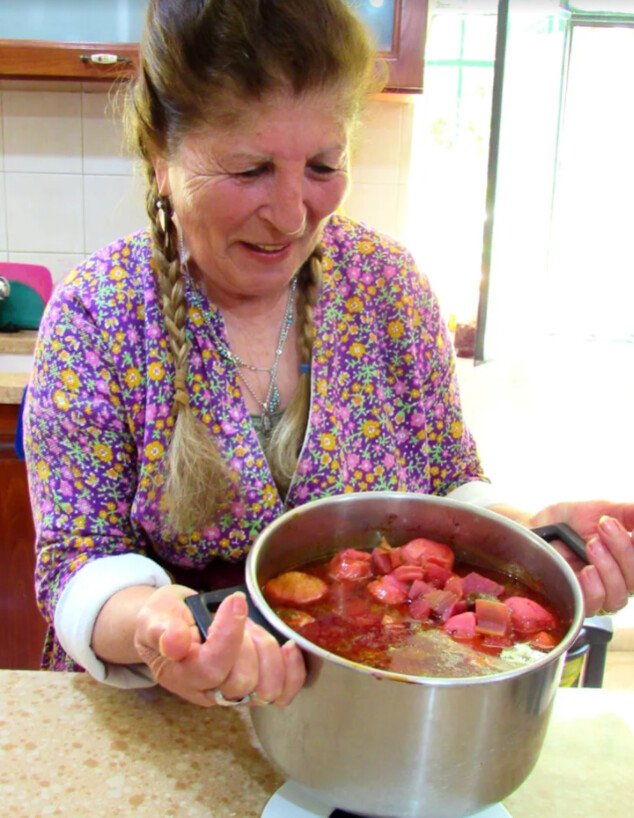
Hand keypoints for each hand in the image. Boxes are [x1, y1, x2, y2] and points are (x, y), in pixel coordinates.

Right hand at [133, 585, 305, 707]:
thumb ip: (161, 629)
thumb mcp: (154, 617)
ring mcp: (233, 694)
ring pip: (266, 690)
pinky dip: (292, 672)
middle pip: (242, 681)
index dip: (229, 635)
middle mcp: (209, 692)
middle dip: (247, 641)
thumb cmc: (165, 621)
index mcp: (182, 675)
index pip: (211, 667)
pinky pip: (282, 694)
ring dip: (268, 653)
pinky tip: (289, 648)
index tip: (234, 601)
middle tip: (238, 615)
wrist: (172, 627)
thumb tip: (174, 643)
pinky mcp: (254, 688)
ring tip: (254, 629)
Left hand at [527, 500, 633, 615]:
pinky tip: (587, 571)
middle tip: (605, 526)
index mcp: (628, 562)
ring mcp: (598, 596)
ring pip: (618, 597)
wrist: (536, 527)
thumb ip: (627, 514)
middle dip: (624, 550)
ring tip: (592, 545)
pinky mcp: (576, 602)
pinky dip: (594, 588)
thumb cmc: (569, 521)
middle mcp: (618, 582)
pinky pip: (593, 605)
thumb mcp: (600, 510)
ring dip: (608, 569)